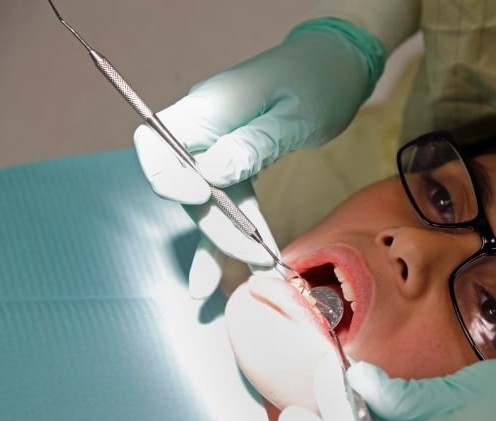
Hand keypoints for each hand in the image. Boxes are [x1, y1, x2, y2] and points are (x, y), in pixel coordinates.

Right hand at [133, 19, 384, 296]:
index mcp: (209, 106)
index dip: (167, 178)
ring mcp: (220, 146)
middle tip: (254, 257)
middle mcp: (206, 128)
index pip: (156, 143)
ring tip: (250, 280)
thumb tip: (211, 174)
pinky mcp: (239, 161)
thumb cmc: (318, 78)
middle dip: (216, 227)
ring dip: (227, 242)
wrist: (338, 65)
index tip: (201, 200)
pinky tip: (250, 266)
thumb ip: (252, 143)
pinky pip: (232, 202)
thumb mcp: (293, 112)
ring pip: (209, 202)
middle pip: (187, 186)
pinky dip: (241, 232)